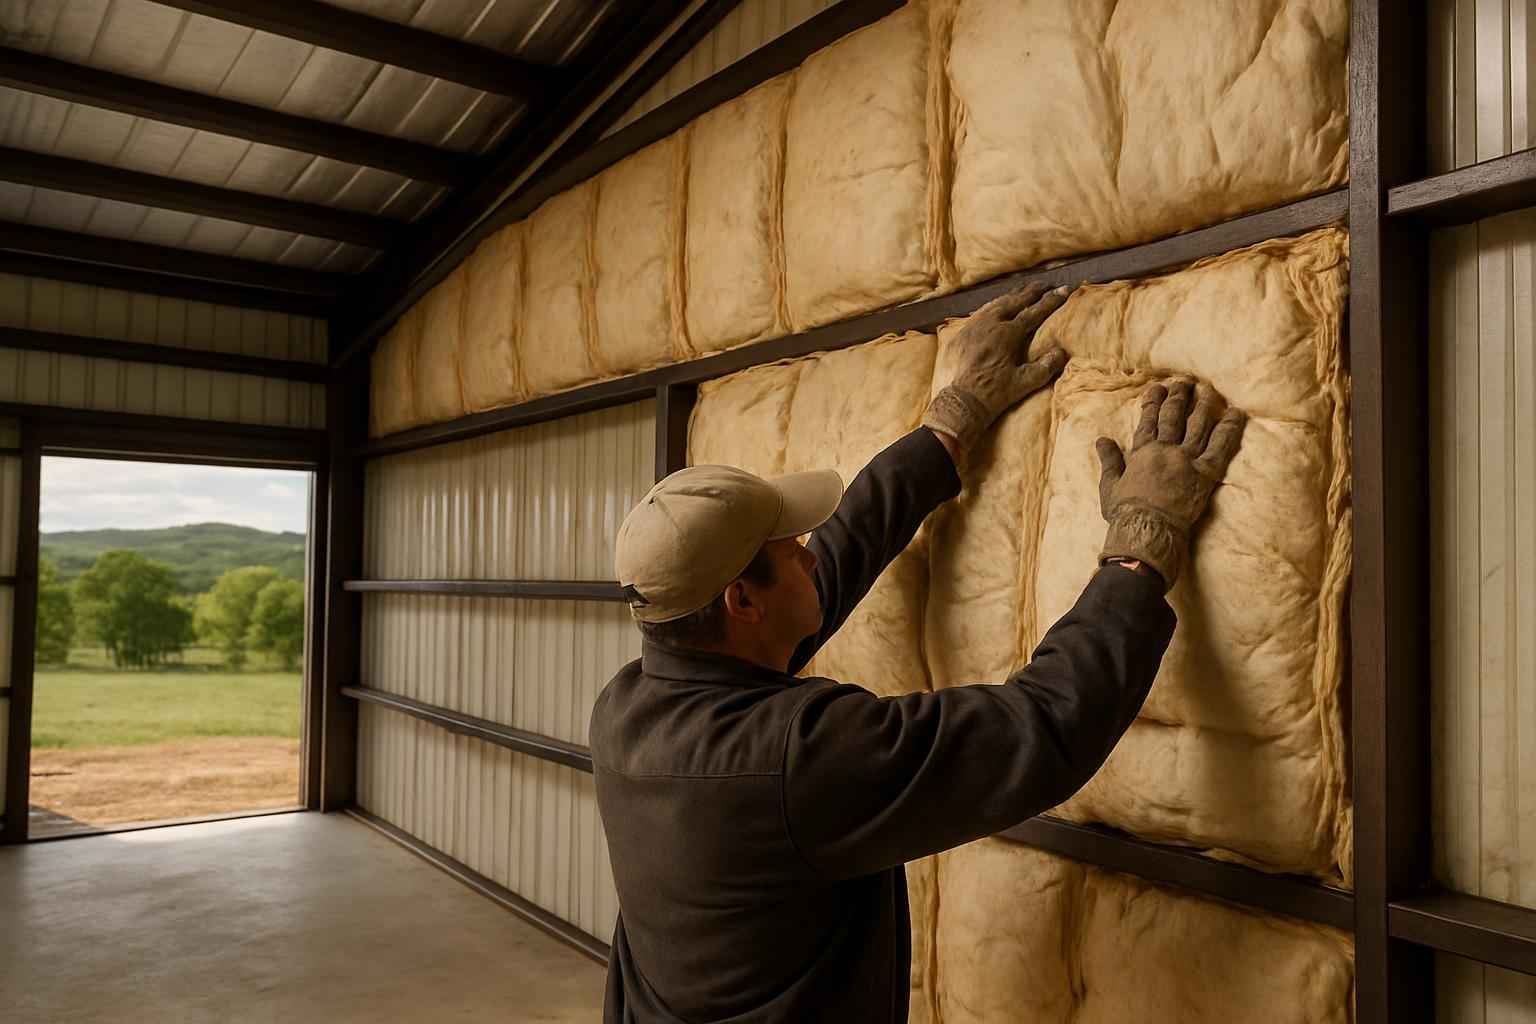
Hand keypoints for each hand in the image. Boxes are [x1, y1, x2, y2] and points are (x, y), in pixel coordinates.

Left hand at [922, 283, 1071, 450]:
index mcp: (1007, 334)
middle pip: (1015, 301)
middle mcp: (990, 324)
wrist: (962, 400)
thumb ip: (1046, 366)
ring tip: (1023, 290)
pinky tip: (995, 306)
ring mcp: (974, 326)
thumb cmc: (995, 393)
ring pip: (996, 303)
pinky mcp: (962, 333)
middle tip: (1045, 284)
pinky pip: (980, 312)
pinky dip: (993, 305)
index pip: (1034, 312)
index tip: (1063, 290)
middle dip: (1032, 292)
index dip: (1050, 301)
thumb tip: (1061, 351)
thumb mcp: (1026, 382)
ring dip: (1012, 296)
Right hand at [1095, 380, 1245, 589]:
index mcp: (1143, 452)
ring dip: (1203, 405)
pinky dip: (1229, 428)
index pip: (1148, 421)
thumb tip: (1102, 440)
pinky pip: (1220, 447)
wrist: (1147, 529)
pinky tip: (1235, 413)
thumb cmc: (1125, 512)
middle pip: (1174, 417)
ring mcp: (1187, 460)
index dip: (1153, 402)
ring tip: (1208, 390)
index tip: (1158, 387)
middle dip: (1179, 397)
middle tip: (1184, 383)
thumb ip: (1110, 460)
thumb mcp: (1110, 485)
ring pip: (1198, 425)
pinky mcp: (1205, 473)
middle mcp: (1166, 450)